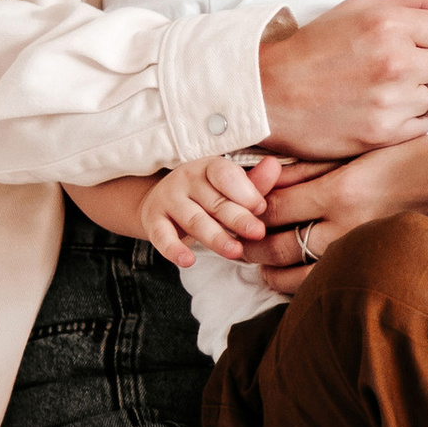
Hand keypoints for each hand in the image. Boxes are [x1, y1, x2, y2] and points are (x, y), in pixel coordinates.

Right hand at [135, 153, 274, 269]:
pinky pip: (162, 236)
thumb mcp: (229, 187)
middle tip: (257, 232)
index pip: (225, 175)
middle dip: (237, 218)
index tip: (261, 208)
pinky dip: (173, 249)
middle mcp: (186, 179)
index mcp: (209, 167)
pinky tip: (188, 260)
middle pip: (215, 201)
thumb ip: (253, 183)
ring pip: (194, 220)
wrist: (161, 203)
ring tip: (235, 251)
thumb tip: (274, 166)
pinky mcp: (153, 221)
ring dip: (215, 237)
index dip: (244, 191)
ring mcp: (168, 199)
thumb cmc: (207, 195)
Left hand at [252, 133, 427, 286]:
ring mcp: (361, 249)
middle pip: (277, 247)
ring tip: (261, 268)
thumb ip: (312, 167)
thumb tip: (266, 177)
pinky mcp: (374, 262)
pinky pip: (327, 281)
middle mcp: (346, 225)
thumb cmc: (414, 157)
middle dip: (249, 249)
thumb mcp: (359, 151)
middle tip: (235, 245)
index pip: (272, 208)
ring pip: (298, 275)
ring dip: (271, 274)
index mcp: (340, 189)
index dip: (246, 212)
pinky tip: (294, 279)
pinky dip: (303, 285)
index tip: (235, 210)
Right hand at [258, 0, 427, 155]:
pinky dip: (409, 119)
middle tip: (404, 66)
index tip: (418, 41)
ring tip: (392, 89)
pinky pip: (424, 126)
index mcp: (390, 24)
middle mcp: (395, 62)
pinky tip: (382, 109)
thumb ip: (416, 0)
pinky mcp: (384, 135)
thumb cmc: (314, 48)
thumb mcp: (360, 8)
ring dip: (425, 94)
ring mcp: (391, 102)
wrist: (270, 93)